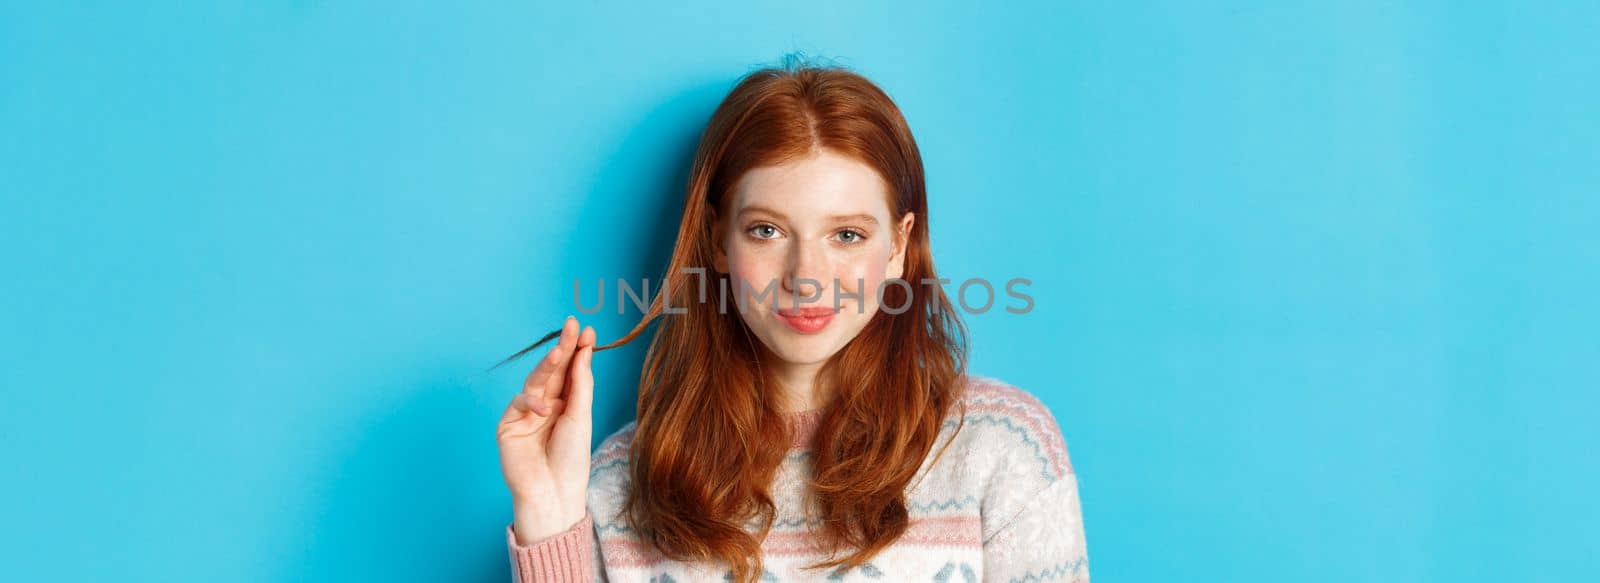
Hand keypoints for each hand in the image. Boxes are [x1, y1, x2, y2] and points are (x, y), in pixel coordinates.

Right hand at [497, 316, 596, 543]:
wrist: (553, 492)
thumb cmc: (571, 459)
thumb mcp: (581, 417)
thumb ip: (580, 384)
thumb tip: (584, 351)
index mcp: (567, 403)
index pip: (571, 370)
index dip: (578, 350)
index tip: (587, 330)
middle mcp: (546, 404)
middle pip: (554, 370)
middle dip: (563, 348)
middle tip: (572, 326)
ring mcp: (526, 413)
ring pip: (536, 380)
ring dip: (548, 364)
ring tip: (561, 351)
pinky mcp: (509, 424)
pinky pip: (519, 402)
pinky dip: (532, 403)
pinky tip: (545, 410)